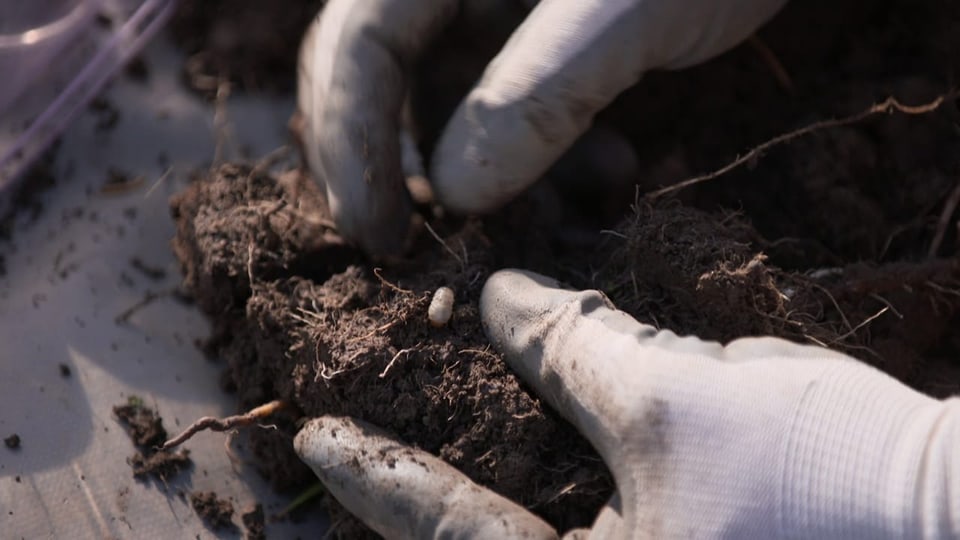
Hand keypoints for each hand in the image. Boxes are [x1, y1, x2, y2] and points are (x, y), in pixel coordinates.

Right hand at [295, 0, 787, 255]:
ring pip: (450, 104)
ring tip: (558, 212)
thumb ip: (535, 95)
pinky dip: (542, 155)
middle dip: (402, 165)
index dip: (353, 143)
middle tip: (422, 249)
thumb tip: (454, 195)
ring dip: (492, 174)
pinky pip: (510, 106)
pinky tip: (606, 168)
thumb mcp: (629, 12)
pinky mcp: (542, 37)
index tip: (380, 238)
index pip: (358, 39)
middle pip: (379, 74)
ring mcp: (499, 7)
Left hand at [295, 270, 956, 537]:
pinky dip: (546, 495)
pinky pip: (600, 533)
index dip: (376, 478)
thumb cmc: (827, 479)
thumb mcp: (680, 399)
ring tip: (406, 463)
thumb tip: (497, 301)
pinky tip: (532, 458)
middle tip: (336, 466)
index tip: (310, 438)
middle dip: (409, 510)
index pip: (454, 534)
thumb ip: (575, 350)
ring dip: (472, 502)